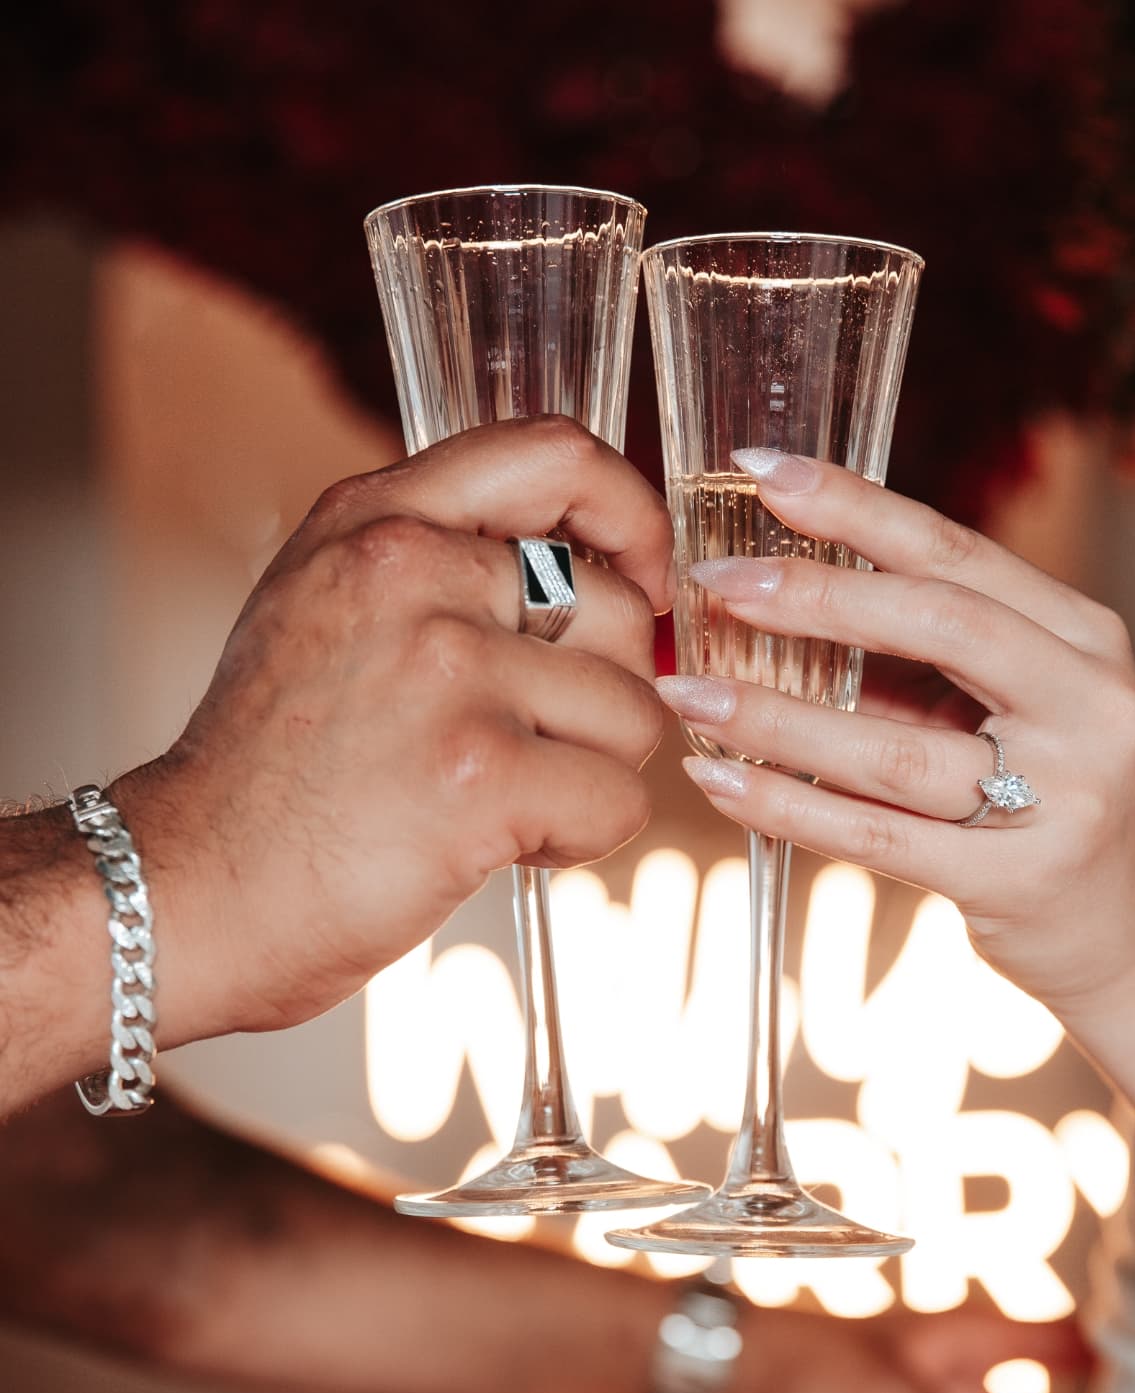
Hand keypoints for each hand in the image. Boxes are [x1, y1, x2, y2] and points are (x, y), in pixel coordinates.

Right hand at [114, 416, 674, 1045]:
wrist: (190, 891)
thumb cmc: (271, 774)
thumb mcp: (325, 609)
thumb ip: (439, 561)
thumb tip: (599, 564)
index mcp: (375, 520)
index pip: (557, 454)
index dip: (632, 518)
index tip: (639, 581)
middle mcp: (409, 573)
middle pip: (619, 610)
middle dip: (603, 697)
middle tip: (526, 749)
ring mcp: (446, 670)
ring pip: (633, 711)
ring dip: (590, 774)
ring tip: (495, 801)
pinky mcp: (479, 772)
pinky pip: (618, 799)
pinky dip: (580, 840)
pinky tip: (499, 846)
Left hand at [659, 451, 1134, 1023]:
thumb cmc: (1058, 804)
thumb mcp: (1021, 706)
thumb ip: (930, 655)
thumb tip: (784, 591)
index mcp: (1086, 639)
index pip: (958, 553)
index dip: (857, 507)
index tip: (764, 471)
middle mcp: (1089, 706)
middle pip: (937, 625)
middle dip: (814, 595)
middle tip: (716, 579)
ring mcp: (1061, 799)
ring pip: (893, 747)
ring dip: (775, 717)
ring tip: (691, 693)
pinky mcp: (1017, 882)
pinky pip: (877, 837)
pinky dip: (787, 806)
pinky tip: (722, 780)